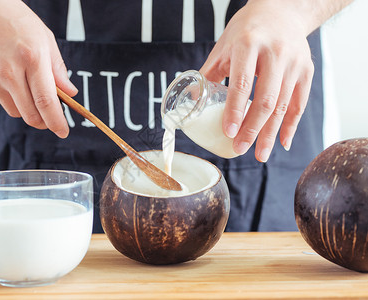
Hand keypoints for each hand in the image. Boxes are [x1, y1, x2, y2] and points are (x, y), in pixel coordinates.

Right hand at [0, 0, 76, 137]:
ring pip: (15, 111)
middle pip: (31, 115)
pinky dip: (11, 98)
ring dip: (28, 110)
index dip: (57, 122)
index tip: (63, 132)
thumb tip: (69, 93)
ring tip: (31, 91)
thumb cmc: (12, 17)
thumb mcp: (44, 38)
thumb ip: (58, 69)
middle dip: (44, 122)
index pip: (47, 102)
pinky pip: (0, 101)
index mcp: (32, 58)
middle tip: (51, 119)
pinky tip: (11, 80)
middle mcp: (10, 72)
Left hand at [200, 0, 314, 161]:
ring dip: (270, 134)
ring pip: (283, 106)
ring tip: (259, 154)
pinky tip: (282, 143)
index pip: (241, 84)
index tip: (227, 132)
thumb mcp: (225, 45)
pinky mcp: (307, 71)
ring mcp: (295, 63)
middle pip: (265, 100)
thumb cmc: (248, 29)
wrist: (283, 10)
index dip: (234, 111)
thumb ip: (210, 72)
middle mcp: (275, 53)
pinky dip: (290, 126)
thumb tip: (190, 100)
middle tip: (239, 148)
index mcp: (249, 44)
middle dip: (251, 130)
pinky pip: (299, 104)